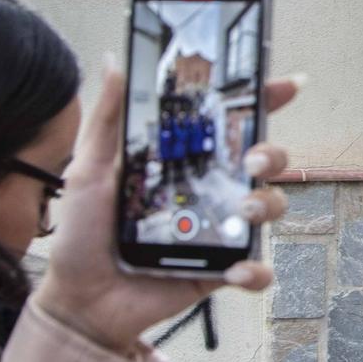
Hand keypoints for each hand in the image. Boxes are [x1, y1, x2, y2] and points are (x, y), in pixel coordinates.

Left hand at [32, 67, 294, 351]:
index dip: (262, 100)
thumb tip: (114, 62)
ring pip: (271, 208)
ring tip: (244, 212)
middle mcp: (209, 190)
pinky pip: (256, 269)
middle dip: (273, 153)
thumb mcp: (89, 168)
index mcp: (183, 161)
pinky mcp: (219, 271)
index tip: (283, 86)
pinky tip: (235, 270)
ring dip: (269, 205)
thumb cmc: (82, 234)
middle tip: (254, 161)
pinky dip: (254, 270)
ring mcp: (219, 231)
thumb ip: (108, 117)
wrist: (79, 300)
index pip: (230, 123)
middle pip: (265, 161)